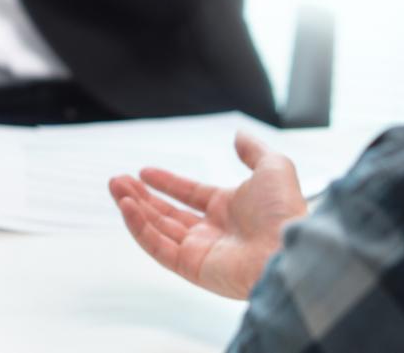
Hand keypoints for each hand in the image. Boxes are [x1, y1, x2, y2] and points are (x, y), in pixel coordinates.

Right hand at [109, 132, 307, 299]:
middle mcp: (213, 232)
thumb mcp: (273, 167)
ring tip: (115, 188)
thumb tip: (239, 135)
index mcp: (230, 210)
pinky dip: (139, 228)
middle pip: (167, 213)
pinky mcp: (191, 268)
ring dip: (134, 208)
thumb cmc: (285, 212)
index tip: (144, 171)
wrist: (288, 249)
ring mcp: (200, 251)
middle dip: (141, 196)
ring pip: (157, 229)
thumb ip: (254, 151)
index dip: (167, 183)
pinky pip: (158, 247)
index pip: (190, 195)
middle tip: (118, 180)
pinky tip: (127, 207)